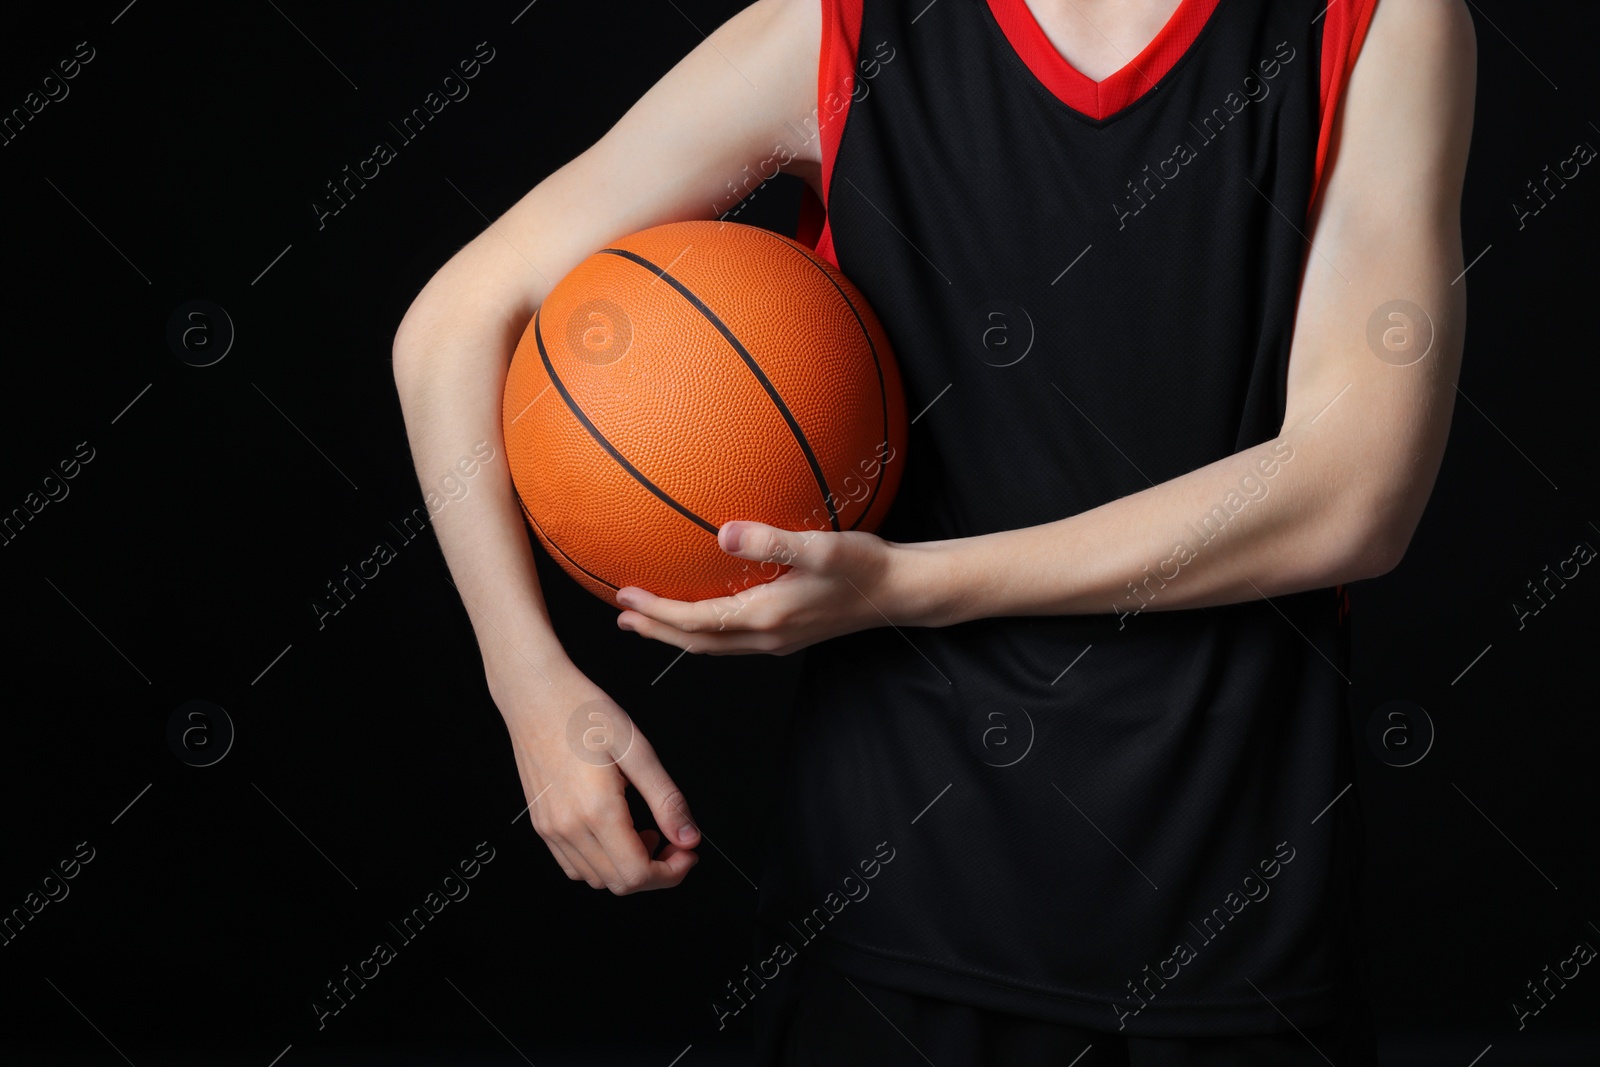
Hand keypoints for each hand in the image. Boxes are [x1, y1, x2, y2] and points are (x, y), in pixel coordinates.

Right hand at [491, 659, 700, 893]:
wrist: (534, 694)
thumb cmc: (584, 711)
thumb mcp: (637, 749)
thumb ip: (666, 799)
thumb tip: (689, 839)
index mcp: (596, 811)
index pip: (637, 875)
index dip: (671, 873)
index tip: (688, 851)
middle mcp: (568, 828)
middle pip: (618, 884)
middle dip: (655, 872)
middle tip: (674, 839)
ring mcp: (550, 829)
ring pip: (596, 880)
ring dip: (628, 867)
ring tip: (644, 828)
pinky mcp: (541, 824)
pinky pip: (574, 865)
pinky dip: (602, 862)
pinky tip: (616, 830)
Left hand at [613, 520, 899, 654]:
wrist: (901, 592)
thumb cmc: (865, 565)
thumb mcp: (821, 547)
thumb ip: (771, 541)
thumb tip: (723, 534)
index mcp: (767, 616)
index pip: (696, 622)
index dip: (657, 611)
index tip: (626, 596)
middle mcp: (767, 636)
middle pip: (697, 642)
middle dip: (656, 630)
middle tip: (623, 616)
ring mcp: (778, 640)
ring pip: (714, 646)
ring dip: (677, 635)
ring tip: (649, 620)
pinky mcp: (789, 634)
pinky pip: (733, 639)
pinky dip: (705, 631)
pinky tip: (704, 613)